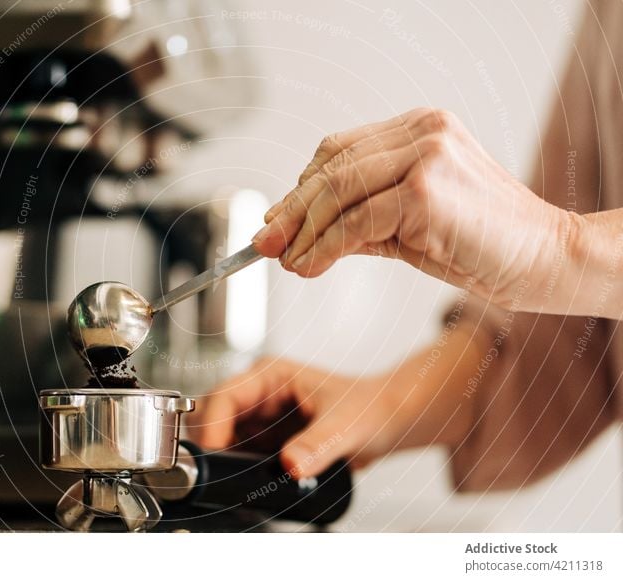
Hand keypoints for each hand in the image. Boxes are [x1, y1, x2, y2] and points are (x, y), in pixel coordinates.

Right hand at [193, 357, 419, 477]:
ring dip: (221, 457)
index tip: (214, 453)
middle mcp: (259, 395)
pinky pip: (237, 455)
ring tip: (233, 478)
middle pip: (212, 415)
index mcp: (270, 375)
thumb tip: (291, 463)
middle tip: (218, 471)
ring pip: (220, 437)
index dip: (214, 425)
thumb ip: (319, 443)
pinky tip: (245, 482)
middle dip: (210, 441)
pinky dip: (234, 469)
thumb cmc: (370, 406)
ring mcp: (260, 419)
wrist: (388, 421)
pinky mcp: (265, 442)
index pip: (225, 396)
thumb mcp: (346, 423)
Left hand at [251, 108, 571, 310]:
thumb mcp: (407, 228)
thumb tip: (298, 237)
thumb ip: (358, 223)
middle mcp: (422, 131)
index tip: (276, 221)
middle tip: (265, 243)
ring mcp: (426, 155)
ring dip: (303, 233)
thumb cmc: (482, 245)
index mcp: (419, 130)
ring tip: (288, 262)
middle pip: (330, 168)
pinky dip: (325, 247)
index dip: (300, 189)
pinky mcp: (427, 190)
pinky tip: (312, 266)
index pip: (337, 152)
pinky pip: (356, 221)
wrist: (545, 261)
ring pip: (336, 192)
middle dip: (291, 212)